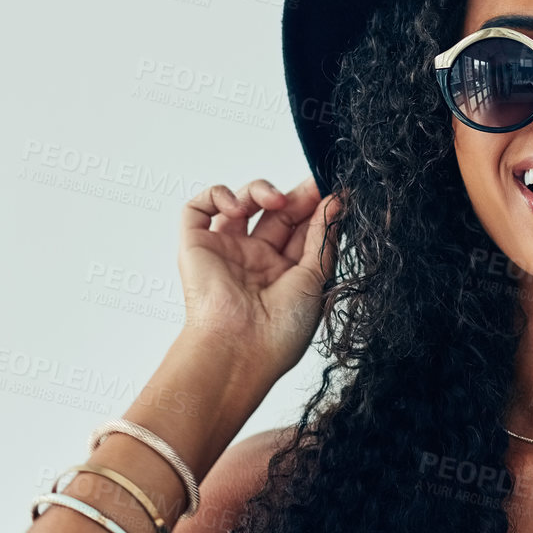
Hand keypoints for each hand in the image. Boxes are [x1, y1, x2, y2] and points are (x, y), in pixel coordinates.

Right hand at [176, 176, 344, 376]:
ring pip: (240, 203)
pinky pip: (198, 209)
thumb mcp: (315, 280)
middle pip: (275, 212)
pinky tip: (238, 207)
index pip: (301, 228)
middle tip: (313, 184)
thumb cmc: (280, 329)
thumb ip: (324, 239)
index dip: (315, 207)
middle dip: (295, 195)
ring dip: (260, 190)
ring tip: (276, 200)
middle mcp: (255, 260)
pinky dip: (216, 195)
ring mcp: (225, 251)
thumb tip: (336, 203)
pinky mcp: (195, 246)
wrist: (241, 349)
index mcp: (284, 272)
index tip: (334, 192)